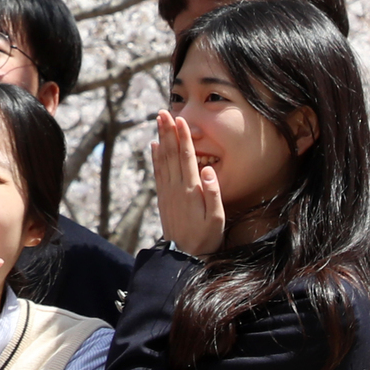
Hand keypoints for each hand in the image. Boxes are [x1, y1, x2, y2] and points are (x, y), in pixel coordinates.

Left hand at [151, 112, 224, 256]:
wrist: (182, 257)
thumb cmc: (205, 237)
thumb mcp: (217, 219)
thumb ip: (214, 194)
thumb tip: (207, 170)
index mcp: (191, 190)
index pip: (187, 158)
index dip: (183, 137)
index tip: (180, 120)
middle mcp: (176, 187)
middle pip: (172, 154)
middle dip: (168, 132)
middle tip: (163, 112)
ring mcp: (167, 192)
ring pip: (163, 160)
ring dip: (160, 139)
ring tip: (158, 122)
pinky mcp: (163, 198)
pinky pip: (158, 173)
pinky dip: (155, 157)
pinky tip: (153, 146)